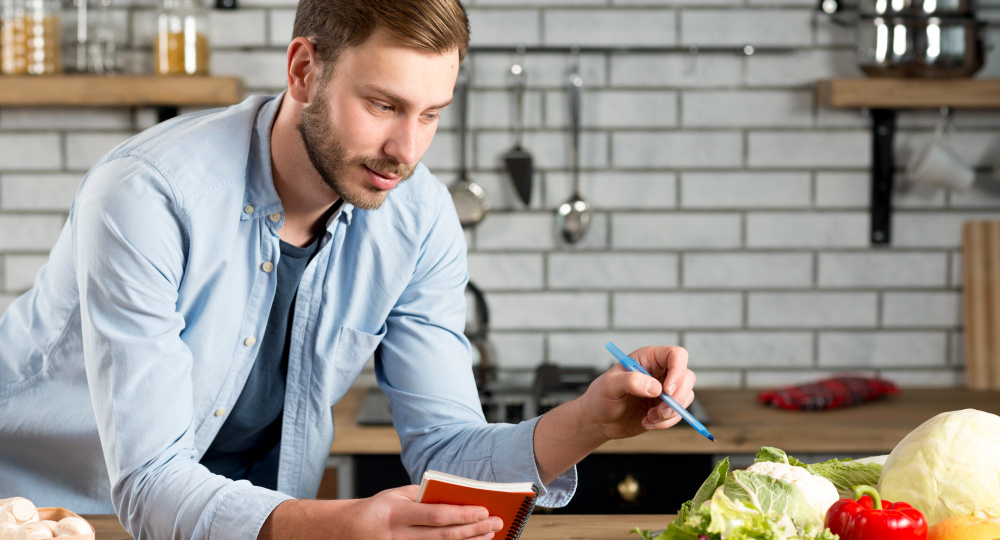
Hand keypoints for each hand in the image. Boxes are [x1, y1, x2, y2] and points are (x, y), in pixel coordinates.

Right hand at [258, 485, 503, 539]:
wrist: (345, 532)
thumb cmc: (376, 510)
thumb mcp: (395, 495)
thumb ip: (423, 496)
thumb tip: (455, 496)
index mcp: (395, 513)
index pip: (435, 515)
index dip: (462, 515)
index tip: (484, 510)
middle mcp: (397, 535)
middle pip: (442, 536)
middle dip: (473, 531)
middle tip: (496, 524)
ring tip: (488, 535)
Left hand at [580, 345, 696, 439]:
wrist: (599, 420)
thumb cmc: (600, 397)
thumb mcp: (609, 386)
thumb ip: (630, 381)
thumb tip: (655, 387)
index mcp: (648, 358)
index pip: (676, 355)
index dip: (678, 371)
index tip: (666, 390)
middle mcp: (660, 372)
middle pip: (687, 377)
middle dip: (677, 398)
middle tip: (660, 411)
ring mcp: (664, 390)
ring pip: (685, 397)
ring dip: (670, 412)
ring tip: (649, 417)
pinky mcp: (665, 407)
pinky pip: (678, 413)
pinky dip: (666, 422)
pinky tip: (647, 422)